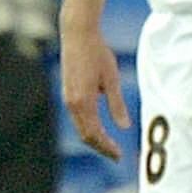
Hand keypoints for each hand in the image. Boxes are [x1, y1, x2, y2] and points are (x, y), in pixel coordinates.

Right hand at [60, 22, 129, 161]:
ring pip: (80, 127)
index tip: (119, 156)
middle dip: (101, 147)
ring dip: (95, 138)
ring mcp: (67, 98)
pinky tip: (100, 128)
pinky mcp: (68, 93)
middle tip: (117, 156)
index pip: (94, 134)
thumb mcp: (112, 79)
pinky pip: (78, 117)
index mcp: (83, 102)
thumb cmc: (98, 54)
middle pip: (85, 134)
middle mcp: (72, 103)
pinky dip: (89, 127)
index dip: (106, 147)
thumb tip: (124, 127)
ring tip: (110, 146)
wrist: (78, 36)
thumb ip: (117, 104)